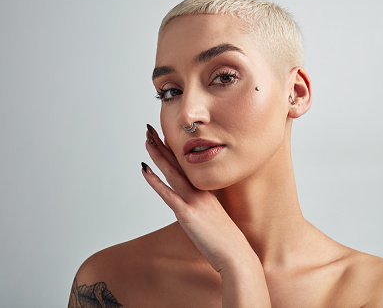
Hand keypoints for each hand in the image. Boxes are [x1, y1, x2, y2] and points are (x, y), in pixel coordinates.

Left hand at [142, 124, 256, 272]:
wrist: (236, 255)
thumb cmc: (226, 242)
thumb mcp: (215, 219)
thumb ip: (204, 210)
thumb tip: (195, 210)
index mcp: (206, 192)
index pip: (187, 166)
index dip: (174, 151)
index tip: (163, 137)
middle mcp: (200, 192)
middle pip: (178, 163)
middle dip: (162, 145)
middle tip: (150, 129)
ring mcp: (194, 201)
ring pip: (172, 173)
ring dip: (158, 155)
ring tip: (146, 140)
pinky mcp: (188, 214)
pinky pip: (168, 194)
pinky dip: (155, 181)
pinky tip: (145, 170)